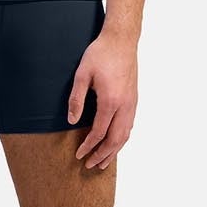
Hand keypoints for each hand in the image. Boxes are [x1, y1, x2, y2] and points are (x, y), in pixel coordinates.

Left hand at [68, 29, 137, 169]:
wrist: (122, 40)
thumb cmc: (101, 54)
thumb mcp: (82, 74)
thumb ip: (76, 99)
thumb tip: (72, 121)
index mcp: (110, 100)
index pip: (99, 132)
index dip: (88, 146)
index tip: (78, 155)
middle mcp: (124, 105)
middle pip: (115, 139)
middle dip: (102, 155)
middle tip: (90, 166)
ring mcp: (132, 103)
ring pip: (126, 135)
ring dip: (114, 151)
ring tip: (103, 162)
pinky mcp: (134, 100)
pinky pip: (130, 126)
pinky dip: (122, 139)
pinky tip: (115, 143)